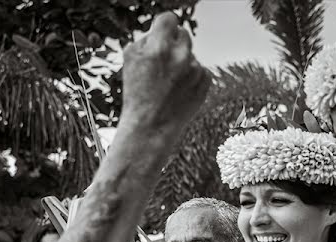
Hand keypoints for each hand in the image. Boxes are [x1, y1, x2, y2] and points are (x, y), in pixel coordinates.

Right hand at [119, 13, 210, 136]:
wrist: (151, 128)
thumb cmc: (137, 96)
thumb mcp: (130, 61)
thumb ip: (146, 39)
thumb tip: (159, 30)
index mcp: (159, 48)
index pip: (169, 19)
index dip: (163, 27)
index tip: (162, 34)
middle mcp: (180, 56)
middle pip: (182, 34)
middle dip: (173, 45)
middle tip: (163, 63)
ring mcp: (195, 69)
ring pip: (190, 54)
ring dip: (181, 63)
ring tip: (168, 84)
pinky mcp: (206, 81)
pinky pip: (200, 70)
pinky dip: (191, 77)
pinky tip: (178, 91)